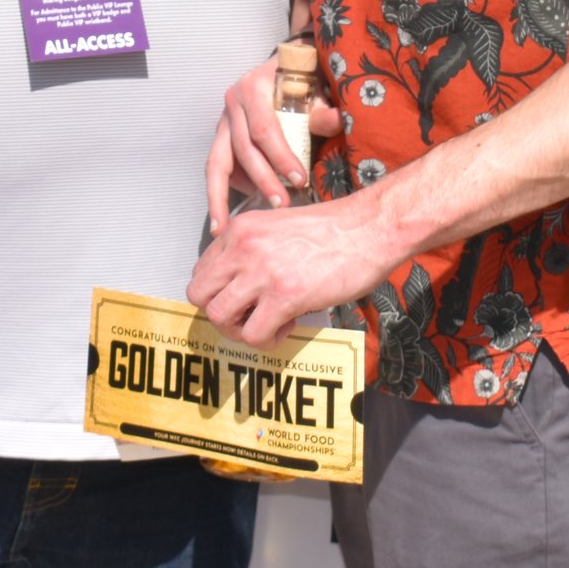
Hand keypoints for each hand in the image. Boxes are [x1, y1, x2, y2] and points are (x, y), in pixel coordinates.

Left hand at [188, 195, 396, 346]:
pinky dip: (267, 340)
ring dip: (239, 330)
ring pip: (219, 316)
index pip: (202, 271)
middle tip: (246, 317)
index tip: (242, 299)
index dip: (220, 292)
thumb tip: (240, 285)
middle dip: (221, 313)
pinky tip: (287, 327)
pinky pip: (253, 334)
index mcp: (240, 229)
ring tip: (266, 325)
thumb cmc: (333, 230)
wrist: (369, 228)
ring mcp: (262, 272)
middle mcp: (243, 247)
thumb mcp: (278, 226)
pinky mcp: (284, 295)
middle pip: (199, 295)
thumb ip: (253, 249)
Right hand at [204, 56, 344, 230]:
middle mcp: (233, 103)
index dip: (280, 157)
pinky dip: (222, 191)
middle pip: (242, 149)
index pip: (264, 129)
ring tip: (224, 228)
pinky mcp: (221, 137)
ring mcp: (223, 121)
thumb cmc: (303, 79)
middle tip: (281, 205)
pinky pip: (218, 168)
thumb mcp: (316, 87)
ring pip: (215, 163)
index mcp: (253, 87)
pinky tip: (229, 216)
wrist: (286, 64)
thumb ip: (325, 108)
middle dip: (262, 181)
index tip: (300, 180)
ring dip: (220, 197)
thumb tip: (336, 121)